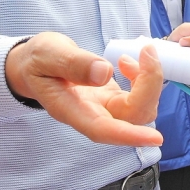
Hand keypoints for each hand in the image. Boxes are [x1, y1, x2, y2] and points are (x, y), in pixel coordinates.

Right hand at [5, 32, 164, 146]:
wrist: (34, 65)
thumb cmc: (37, 61)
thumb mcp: (47, 55)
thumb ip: (73, 63)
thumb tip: (105, 73)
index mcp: (70, 110)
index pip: (103, 130)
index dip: (129, 136)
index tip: (155, 137)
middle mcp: (92, 115)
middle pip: (131, 117)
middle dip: (149, 87)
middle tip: (147, 52)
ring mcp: (105, 109)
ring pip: (141, 109)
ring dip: (150, 81)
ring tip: (137, 54)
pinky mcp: (114, 99)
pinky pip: (140, 98)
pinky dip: (145, 78)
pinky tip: (128, 62)